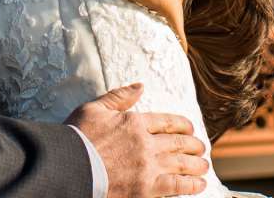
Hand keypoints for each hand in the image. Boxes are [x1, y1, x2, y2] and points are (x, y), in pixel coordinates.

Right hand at [68, 82, 207, 197]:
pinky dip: (191, 185)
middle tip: (201, 148)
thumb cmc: (78, 138)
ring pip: (181, 164)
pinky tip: (199, 185)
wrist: (69, 167)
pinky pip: (176, 186)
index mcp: (135, 122)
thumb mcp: (94, 108)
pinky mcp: (147, 189)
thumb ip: (119, 97)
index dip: (182, 125)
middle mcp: (146, 143)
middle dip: (193, 145)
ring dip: (196, 165)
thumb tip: (140, 86)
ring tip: (204, 166)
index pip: (168, 122)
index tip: (190, 128)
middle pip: (178, 143)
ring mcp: (148, 167)